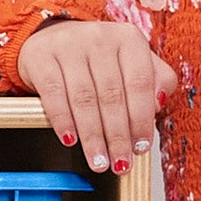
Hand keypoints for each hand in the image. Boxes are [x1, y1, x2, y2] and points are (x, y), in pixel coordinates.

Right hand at [15, 18, 178, 173]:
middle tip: (120, 163)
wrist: (53, 38)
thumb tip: (159, 104)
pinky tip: (70, 140)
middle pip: (111, 95)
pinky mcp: (41, 57)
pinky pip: (54, 95)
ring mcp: (69, 45)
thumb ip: (155, 80)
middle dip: (117, 136)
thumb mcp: (131, 61)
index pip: (140, 83)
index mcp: (128, 38)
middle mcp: (100, 38)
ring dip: (92, 136)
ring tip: (98, 160)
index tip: (141, 147)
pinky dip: (63, 121)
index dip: (142, 119)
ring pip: (84, 99)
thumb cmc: (98, 58)